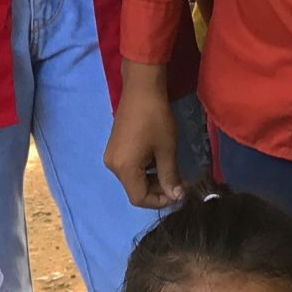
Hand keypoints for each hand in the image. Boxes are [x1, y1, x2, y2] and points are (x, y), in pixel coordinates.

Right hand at [104, 81, 185, 209]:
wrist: (141, 90)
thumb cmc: (156, 119)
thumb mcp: (166, 150)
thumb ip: (170, 176)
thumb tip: (176, 196)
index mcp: (124, 168)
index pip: (139, 198)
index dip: (160, 201)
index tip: (179, 194)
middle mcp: (112, 166)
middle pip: (135, 189)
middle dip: (158, 190)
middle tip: (179, 183)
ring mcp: (111, 157)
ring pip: (133, 179)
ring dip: (153, 180)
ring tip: (172, 172)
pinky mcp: (114, 148)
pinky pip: (130, 168)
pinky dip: (145, 170)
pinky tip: (159, 161)